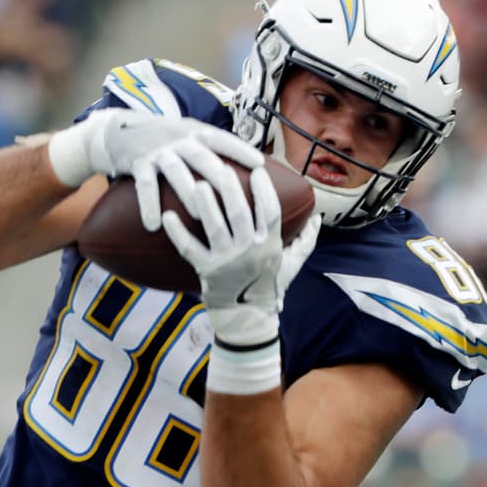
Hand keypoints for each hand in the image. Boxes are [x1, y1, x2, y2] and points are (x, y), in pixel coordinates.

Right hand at [48, 110, 264, 229]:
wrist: (117, 131)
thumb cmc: (159, 140)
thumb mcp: (184, 135)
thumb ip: (207, 147)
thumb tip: (240, 168)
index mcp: (193, 132)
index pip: (222, 139)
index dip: (241, 151)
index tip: (261, 166)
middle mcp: (177, 138)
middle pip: (202, 157)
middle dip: (219, 178)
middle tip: (236, 202)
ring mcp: (157, 150)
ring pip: (176, 172)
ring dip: (188, 194)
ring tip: (200, 218)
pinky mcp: (137, 162)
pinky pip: (144, 186)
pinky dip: (148, 206)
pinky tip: (153, 225)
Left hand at [165, 166, 322, 348]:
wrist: (247, 319)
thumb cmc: (269, 287)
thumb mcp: (291, 265)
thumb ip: (306, 241)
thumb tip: (318, 218)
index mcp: (270, 245)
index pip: (270, 211)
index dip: (264, 190)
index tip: (257, 170)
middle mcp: (250, 252)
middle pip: (239, 213)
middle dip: (230, 188)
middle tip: (220, 168)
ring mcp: (227, 262)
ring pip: (215, 227)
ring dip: (205, 204)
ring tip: (197, 184)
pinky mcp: (206, 272)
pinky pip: (189, 249)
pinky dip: (178, 233)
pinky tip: (168, 216)